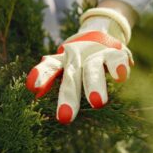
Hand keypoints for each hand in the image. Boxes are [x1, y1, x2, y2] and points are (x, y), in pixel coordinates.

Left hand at [26, 8, 132, 123]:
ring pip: (93, 69)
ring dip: (94, 84)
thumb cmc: (76, 59)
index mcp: (61, 62)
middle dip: (68, 97)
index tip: (32, 87)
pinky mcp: (115, 53)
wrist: (99, 34)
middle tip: (64, 118)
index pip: (50, 68)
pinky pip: (116, 59)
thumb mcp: (62, 66)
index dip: (42, 75)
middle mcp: (76, 57)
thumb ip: (48, 75)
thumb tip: (33, 91)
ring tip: (97, 103)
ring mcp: (95, 54)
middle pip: (71, 76)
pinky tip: (120, 76)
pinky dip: (117, 67)